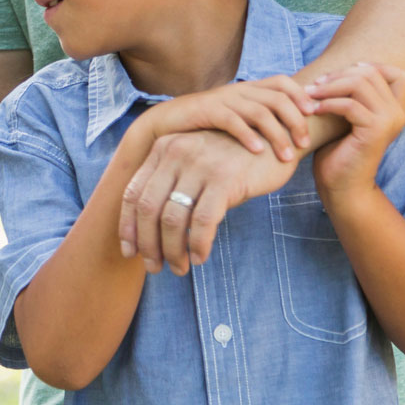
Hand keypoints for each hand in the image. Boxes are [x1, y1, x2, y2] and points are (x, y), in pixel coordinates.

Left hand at [118, 127, 303, 275]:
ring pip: (172, 219)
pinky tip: (200, 257)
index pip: (132, 192)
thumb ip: (175, 184)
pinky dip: (198, 245)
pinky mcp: (225, 178)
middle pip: (147, 208)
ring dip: (172, 251)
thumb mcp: (197, 162)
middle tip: (155, 268)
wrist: (276, 136)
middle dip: (148, 245)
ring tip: (179, 268)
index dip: (128, 227)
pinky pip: (202, 221)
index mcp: (163, 148)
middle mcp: (176, 152)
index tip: (130, 252)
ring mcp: (200, 164)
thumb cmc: (234, 158)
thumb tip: (152, 232)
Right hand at [137, 77, 317, 162]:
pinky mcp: (207, 111)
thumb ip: (258, 118)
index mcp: (249, 88)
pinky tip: (257, 152)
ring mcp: (223, 99)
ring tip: (287, 156)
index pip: (283, 82)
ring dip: (277, 134)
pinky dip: (247, 136)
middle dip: (296, 119)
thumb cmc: (205, 125)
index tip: (316, 115)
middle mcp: (239, 90)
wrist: (165, 124)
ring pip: (260, 111)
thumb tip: (290, 130)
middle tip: (305, 142)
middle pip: (278, 97)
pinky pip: (233, 121)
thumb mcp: (236, 117)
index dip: (302, 95)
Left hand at [306, 64, 404, 204]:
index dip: (370, 66)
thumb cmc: (340, 153)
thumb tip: (337, 70)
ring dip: (330, 86)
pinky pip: (350, 104)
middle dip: (339, 74)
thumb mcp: (348, 118)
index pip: (397, 73)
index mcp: (395, 109)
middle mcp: (397, 113)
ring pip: (360, 84)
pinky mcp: (374, 131)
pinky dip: (328, 104)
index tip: (340, 74)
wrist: (343, 189)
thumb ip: (352, 96)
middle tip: (315, 85)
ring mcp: (388, 121)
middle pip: (371, 73)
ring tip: (310, 94)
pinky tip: (314, 111)